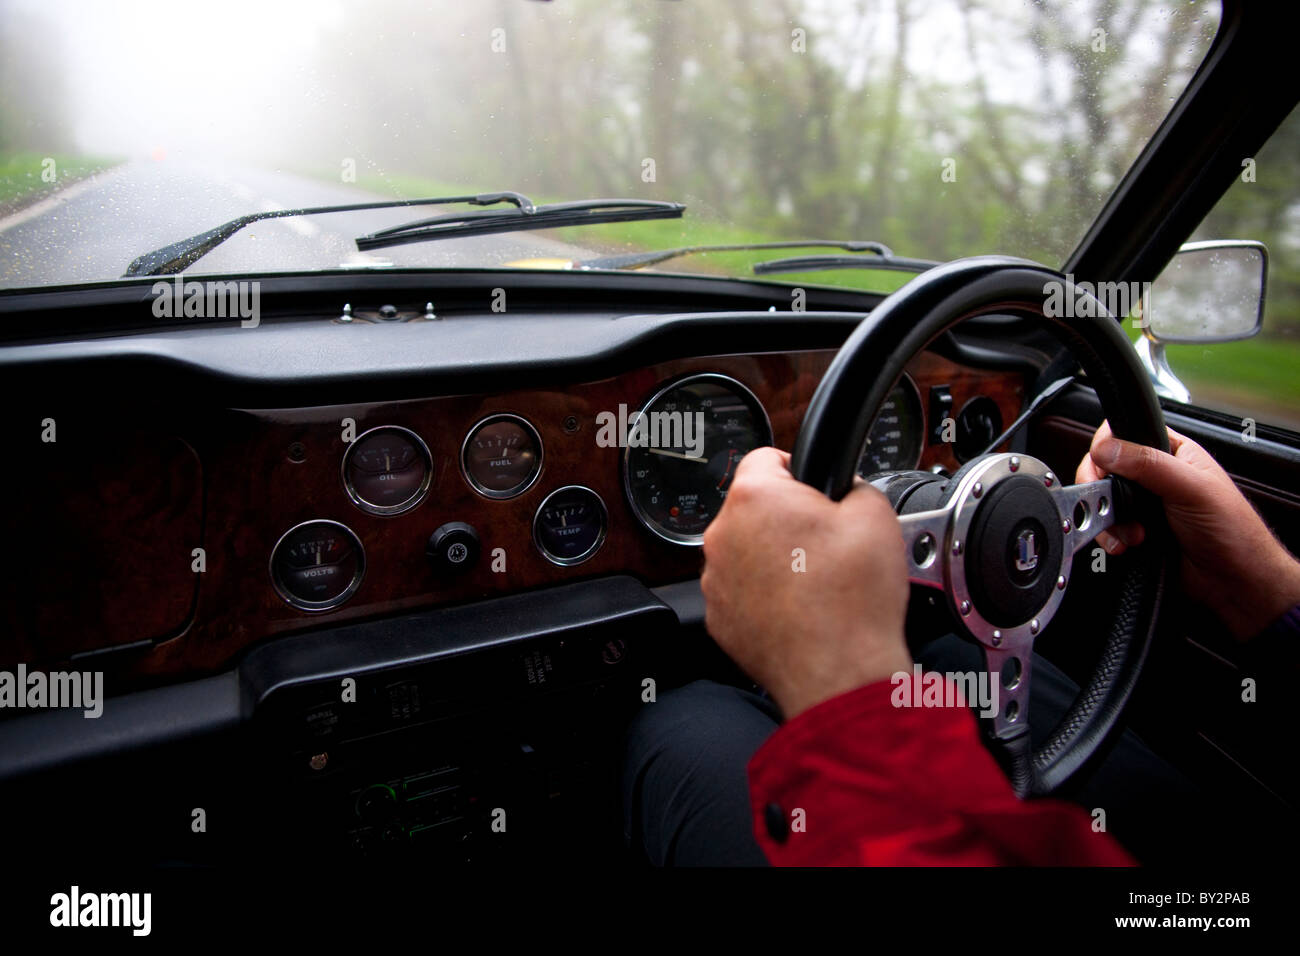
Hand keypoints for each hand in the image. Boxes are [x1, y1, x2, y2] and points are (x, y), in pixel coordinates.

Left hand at [700, 447, 911, 718]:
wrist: (840, 673)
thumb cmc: (852, 600)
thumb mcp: (876, 513)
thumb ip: (853, 483)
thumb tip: (846, 488)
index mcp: (754, 497)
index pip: (766, 457)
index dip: (797, 468)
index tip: (813, 487)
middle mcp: (723, 536)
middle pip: (754, 508)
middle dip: (787, 518)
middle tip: (825, 542)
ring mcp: (716, 580)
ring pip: (746, 551)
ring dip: (774, 557)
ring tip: (815, 580)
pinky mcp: (719, 618)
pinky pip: (742, 591)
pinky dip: (765, 595)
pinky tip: (799, 607)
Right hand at [1076, 421, 1299, 639]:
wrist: (1233, 581)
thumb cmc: (1232, 531)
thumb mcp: (1192, 488)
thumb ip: (1149, 464)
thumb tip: (1108, 449)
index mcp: (1172, 452)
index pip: (1125, 434)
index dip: (1107, 447)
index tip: (1104, 467)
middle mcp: (1154, 475)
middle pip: (1104, 468)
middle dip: (1104, 490)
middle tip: (1114, 504)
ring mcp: (1143, 504)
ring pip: (1102, 500)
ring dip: (1110, 520)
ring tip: (1133, 533)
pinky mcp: (1135, 530)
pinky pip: (1106, 527)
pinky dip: (1110, 538)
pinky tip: (1128, 545)